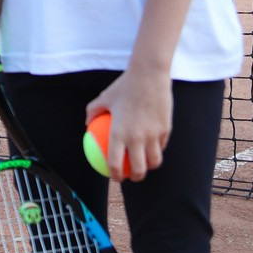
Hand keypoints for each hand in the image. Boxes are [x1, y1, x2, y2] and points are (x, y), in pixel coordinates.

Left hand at [86, 66, 171, 181]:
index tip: (115, 176)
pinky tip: (154, 148)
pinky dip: (157, 149)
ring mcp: (153, 135)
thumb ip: (93, 112)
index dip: (115, 175)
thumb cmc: (124, 86)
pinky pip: (161, 145)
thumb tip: (87, 124)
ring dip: (150, 166)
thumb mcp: (104, 97)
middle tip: (132, 176)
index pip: (115, 164)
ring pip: (154, 161)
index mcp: (119, 133)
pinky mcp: (165, 129)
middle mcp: (136, 138)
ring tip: (146, 165)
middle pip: (139, 169)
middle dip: (136, 178)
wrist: (149, 74)